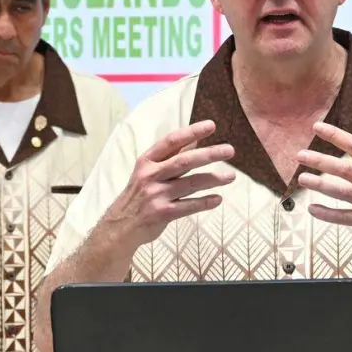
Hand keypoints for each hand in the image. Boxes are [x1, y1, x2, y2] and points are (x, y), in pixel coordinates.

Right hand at [99, 120, 234, 248]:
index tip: (211, 125)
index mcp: (147, 161)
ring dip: (213, 179)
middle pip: (184, 161)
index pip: (171, 141)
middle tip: (229, 150)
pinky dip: (205, 202)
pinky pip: (189, 206)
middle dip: (209, 154)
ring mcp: (156, 195)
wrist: (120, 226)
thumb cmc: (139, 195)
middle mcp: (150, 175)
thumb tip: (196, 140)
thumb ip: (172, 156)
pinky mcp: (162, 213)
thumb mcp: (149, 171)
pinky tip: (218, 199)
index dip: (191, 132)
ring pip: (190, 183)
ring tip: (231, 176)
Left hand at [295, 122, 351, 263]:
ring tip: (302, 179)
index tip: (317, 127)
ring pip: (342, 191)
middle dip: (321, 160)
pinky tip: (312, 209)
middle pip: (345, 168)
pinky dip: (327, 214)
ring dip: (320, 184)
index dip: (336, 136)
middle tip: (301, 155)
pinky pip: (344, 217)